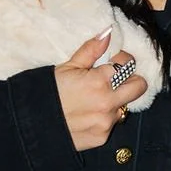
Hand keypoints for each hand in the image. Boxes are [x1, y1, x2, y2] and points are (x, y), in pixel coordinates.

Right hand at [54, 32, 147, 151]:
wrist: (30, 125)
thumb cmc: (47, 92)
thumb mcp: (67, 67)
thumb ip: (91, 50)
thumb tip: (108, 32)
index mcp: (99, 81)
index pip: (128, 64)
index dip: (122, 60)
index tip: (113, 61)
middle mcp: (107, 103)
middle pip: (139, 86)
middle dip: (131, 79)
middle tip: (116, 79)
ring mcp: (106, 122)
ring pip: (124, 106)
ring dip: (114, 101)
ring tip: (93, 100)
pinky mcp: (101, 137)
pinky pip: (111, 124)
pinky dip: (102, 118)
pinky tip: (86, 115)